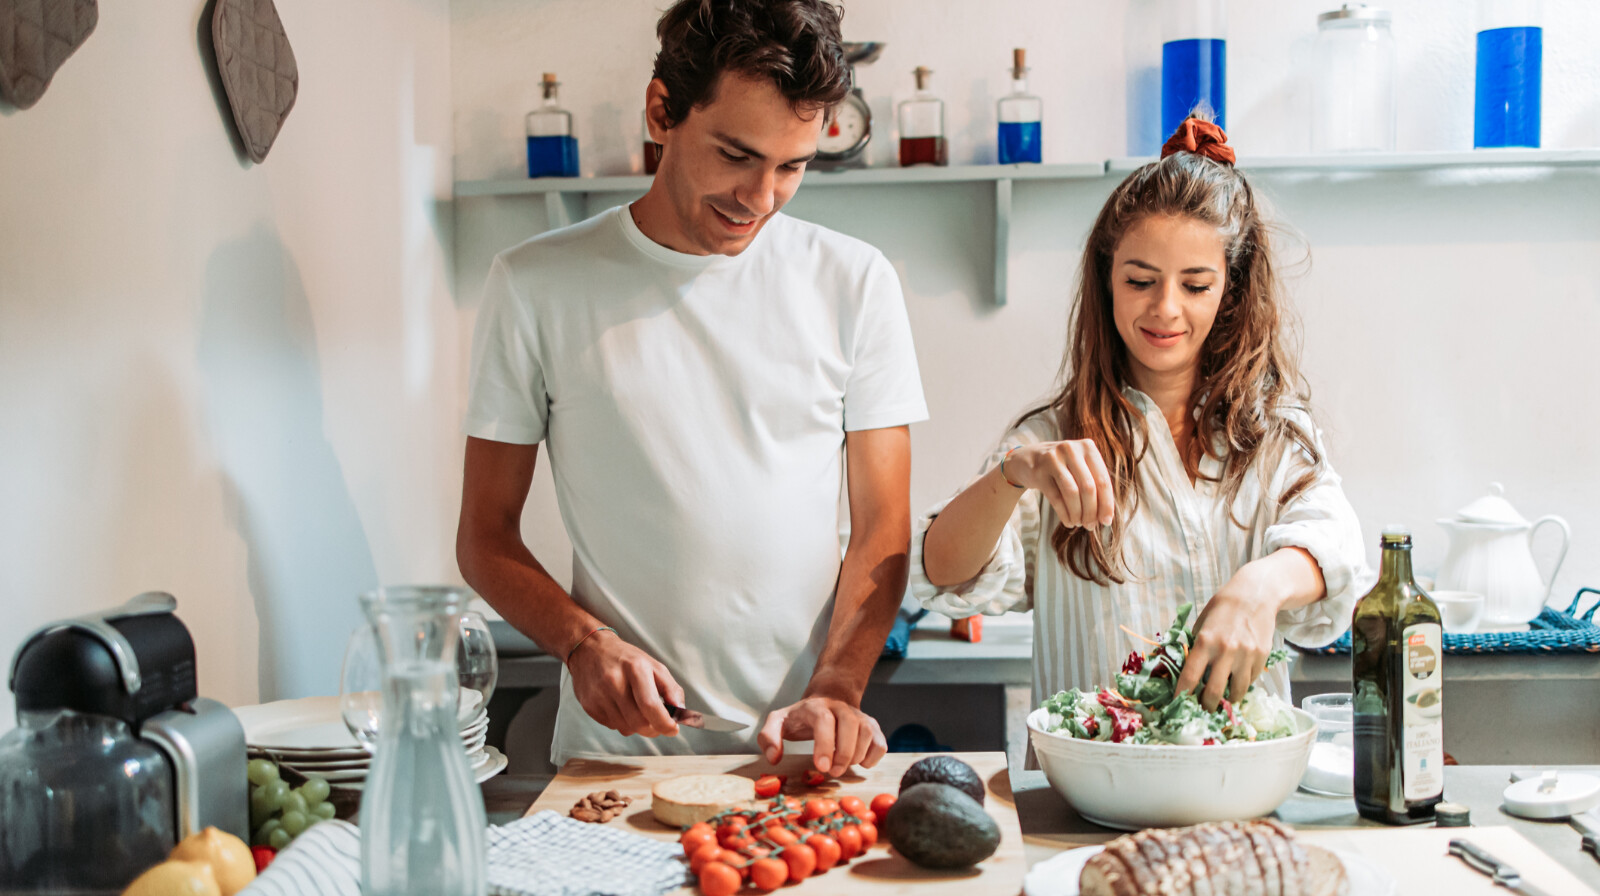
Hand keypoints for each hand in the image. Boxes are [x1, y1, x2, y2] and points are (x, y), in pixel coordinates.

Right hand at [567, 629, 684, 737]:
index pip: (650, 705)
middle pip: (639, 722)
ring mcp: (599, 695)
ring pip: (626, 728)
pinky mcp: (589, 706)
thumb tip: (680, 711)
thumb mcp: (653, 665)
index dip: (664, 723)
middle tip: (658, 724)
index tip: (672, 729)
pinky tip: (620, 707)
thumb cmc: (626, 659)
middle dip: (653, 729)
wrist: (590, 650)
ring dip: (637, 726)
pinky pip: (612, 726)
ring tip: (637, 710)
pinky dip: (622, 722)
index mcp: (635, 668)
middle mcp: (614, 681)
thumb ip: (671, 688)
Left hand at [757, 695, 886, 775]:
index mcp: (816, 707)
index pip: (824, 720)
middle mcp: (841, 707)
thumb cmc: (800, 718)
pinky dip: (873, 757)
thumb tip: (774, 758)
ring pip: (867, 733)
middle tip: (834, 772)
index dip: (825, 744)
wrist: (826, 700)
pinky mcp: (872, 726)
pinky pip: (880, 742)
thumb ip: (769, 737)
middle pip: (851, 725)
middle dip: (844, 753)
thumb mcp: (778, 722)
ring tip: (842, 767)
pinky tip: (860, 763)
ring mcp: (859, 716)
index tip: (822, 767)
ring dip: (857, 756)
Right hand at [1003, 440, 1114, 527]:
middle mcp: (1070, 449)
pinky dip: (1064, 514)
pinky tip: (1068, 521)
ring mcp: (1052, 459)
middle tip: (1090, 526)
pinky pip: (1055, 498)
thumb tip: (1105, 516)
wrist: (1028, 459)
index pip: (1102, 480)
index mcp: (1087, 447)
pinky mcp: (1039, 471)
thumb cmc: (1062, 467)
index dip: (1106, 503)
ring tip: (1078, 523)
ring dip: (1077, 514)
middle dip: (1091, 511)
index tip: (1106, 521)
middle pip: (1088, 487)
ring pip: (1072, 493)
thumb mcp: (1080, 466)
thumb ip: (1094, 485)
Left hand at [1174, 567, 1281, 710]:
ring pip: (1236, 691)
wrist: (1255, 594)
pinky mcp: (1261, 657)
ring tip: (1222, 701)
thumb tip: (1185, 669)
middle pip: (1213, 692)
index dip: (1182, 695)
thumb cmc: (1223, 607)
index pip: (1189, 677)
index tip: (1177, 704)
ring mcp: (1246, 656)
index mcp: (1205, 641)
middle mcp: (1226, 651)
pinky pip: (1251, 680)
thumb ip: (1196, 646)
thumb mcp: (1202, 623)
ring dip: (1227, 700)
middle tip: (1202, 709)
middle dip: (1206, 706)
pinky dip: (1243, 685)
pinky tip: (1237, 682)